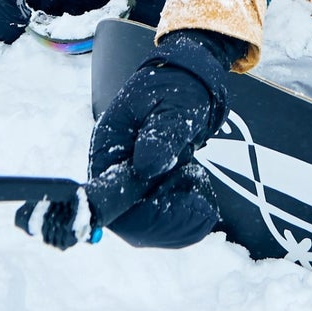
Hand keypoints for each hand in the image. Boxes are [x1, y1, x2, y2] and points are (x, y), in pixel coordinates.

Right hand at [71, 29, 235, 248]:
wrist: (188, 83)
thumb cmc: (178, 89)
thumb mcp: (174, 105)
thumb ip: (162, 134)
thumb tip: (146, 167)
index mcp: (109, 149)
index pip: (108, 198)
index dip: (138, 215)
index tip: (177, 206)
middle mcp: (114, 172)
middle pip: (131, 223)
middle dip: (170, 220)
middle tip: (203, 202)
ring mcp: (132, 185)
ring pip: (150, 227)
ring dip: (182, 219)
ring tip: (200, 181)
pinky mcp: (150, 192)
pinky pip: (164, 220)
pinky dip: (188, 216)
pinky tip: (201, 190)